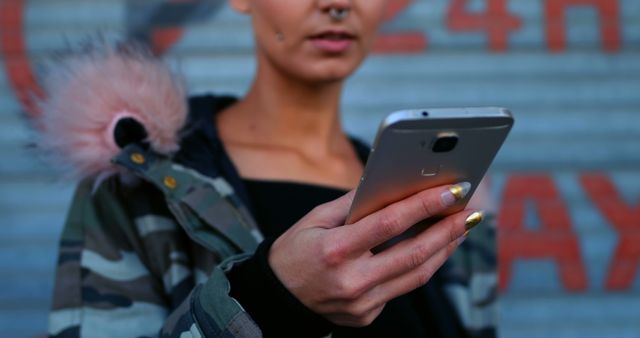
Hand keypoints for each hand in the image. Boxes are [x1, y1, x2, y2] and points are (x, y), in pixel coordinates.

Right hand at [268, 182, 482, 326]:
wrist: (276, 298)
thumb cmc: (293, 252)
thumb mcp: (313, 220)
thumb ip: (352, 204)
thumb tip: (389, 184)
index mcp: (334, 250)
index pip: (389, 224)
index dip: (425, 205)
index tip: (452, 190)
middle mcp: (351, 281)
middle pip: (414, 254)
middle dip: (448, 230)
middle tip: (469, 211)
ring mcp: (362, 304)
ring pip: (416, 275)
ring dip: (443, 250)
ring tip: (460, 228)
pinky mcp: (367, 316)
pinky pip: (401, 288)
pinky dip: (419, 266)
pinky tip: (431, 249)